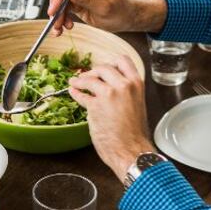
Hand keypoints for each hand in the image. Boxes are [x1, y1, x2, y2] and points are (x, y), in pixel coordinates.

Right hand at [48, 0, 131, 34]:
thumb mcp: (104, 7)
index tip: (53, 11)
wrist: (126, 17)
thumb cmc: (121, 11)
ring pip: (61, 0)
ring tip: (60, 29)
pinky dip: (62, 17)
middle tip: (56, 23)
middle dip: (57, 8)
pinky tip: (65, 26)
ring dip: (58, 15)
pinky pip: (65, 6)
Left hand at [68, 59, 155, 179]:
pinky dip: (75, 92)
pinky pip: (81, 95)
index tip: (103, 67)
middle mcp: (123, 85)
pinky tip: (73, 92)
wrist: (131, 149)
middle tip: (87, 76)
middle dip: (93, 71)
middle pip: (103, 67)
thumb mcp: (137, 105)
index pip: (123, 60)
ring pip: (90, 78)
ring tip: (74, 82)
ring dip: (80, 80)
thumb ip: (126, 92)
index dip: (110, 62)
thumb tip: (112, 87)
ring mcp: (108, 94)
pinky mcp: (95, 105)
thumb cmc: (135, 134)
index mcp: (136, 84)